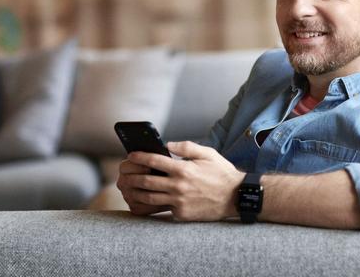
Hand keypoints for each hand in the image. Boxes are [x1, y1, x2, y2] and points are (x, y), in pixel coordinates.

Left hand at [117, 141, 244, 220]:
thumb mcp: (208, 154)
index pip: (155, 161)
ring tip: (128, 189)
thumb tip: (168, 144)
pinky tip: (142, 202)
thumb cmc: (221, 173)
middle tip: (123, 175)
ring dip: (135, 193)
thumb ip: (187, 147)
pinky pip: (162, 209)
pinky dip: (151, 205)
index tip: (131, 155)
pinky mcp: (182, 214)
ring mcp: (179, 202)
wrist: (236, 198)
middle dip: (131, 177)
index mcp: (184, 169)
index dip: (140, 157)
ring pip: (150, 198)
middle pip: (147, 181)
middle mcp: (179, 186)